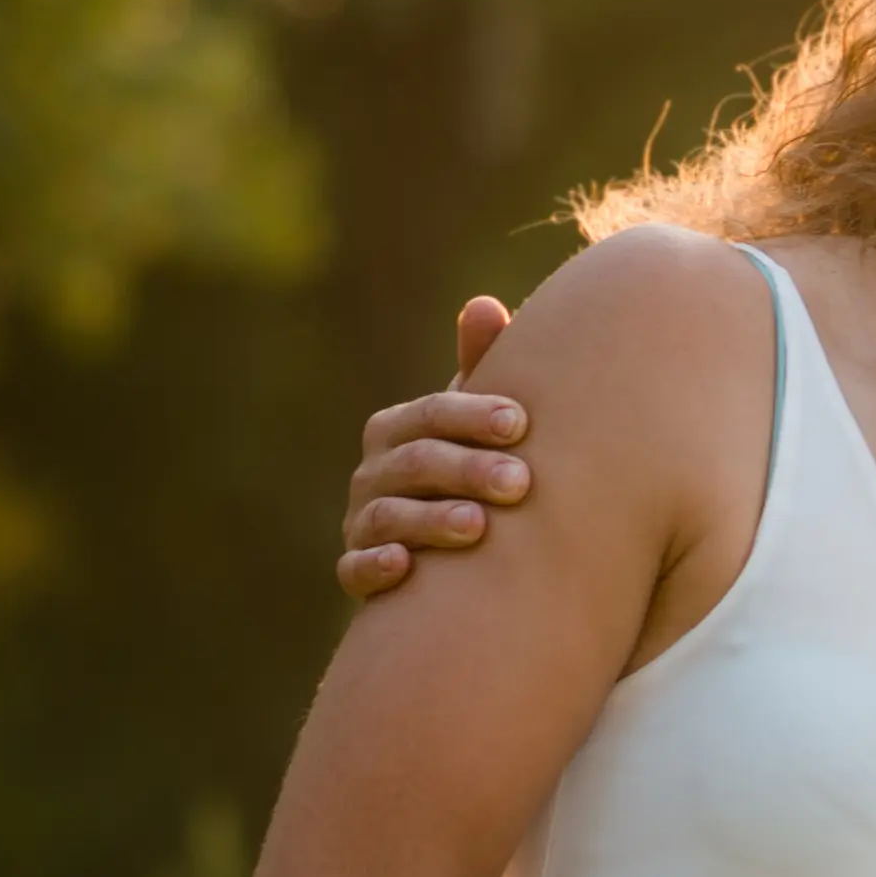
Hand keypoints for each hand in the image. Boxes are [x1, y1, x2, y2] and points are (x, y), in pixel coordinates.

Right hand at [340, 296, 525, 600]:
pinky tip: (404, 565)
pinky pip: (355, 569)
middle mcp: (374, 472)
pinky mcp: (359, 571)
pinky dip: (374, 566)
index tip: (520, 422)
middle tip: (520, 482)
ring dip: (431, 520)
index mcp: (401, 429)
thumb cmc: (476, 466)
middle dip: (467, 470)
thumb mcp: (481, 421)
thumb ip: (483, 367)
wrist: (456, 552)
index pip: (431, 414)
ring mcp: (363, 521)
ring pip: (389, 516)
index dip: (472, 415)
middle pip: (416, 463)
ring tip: (478, 526)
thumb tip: (483, 305)